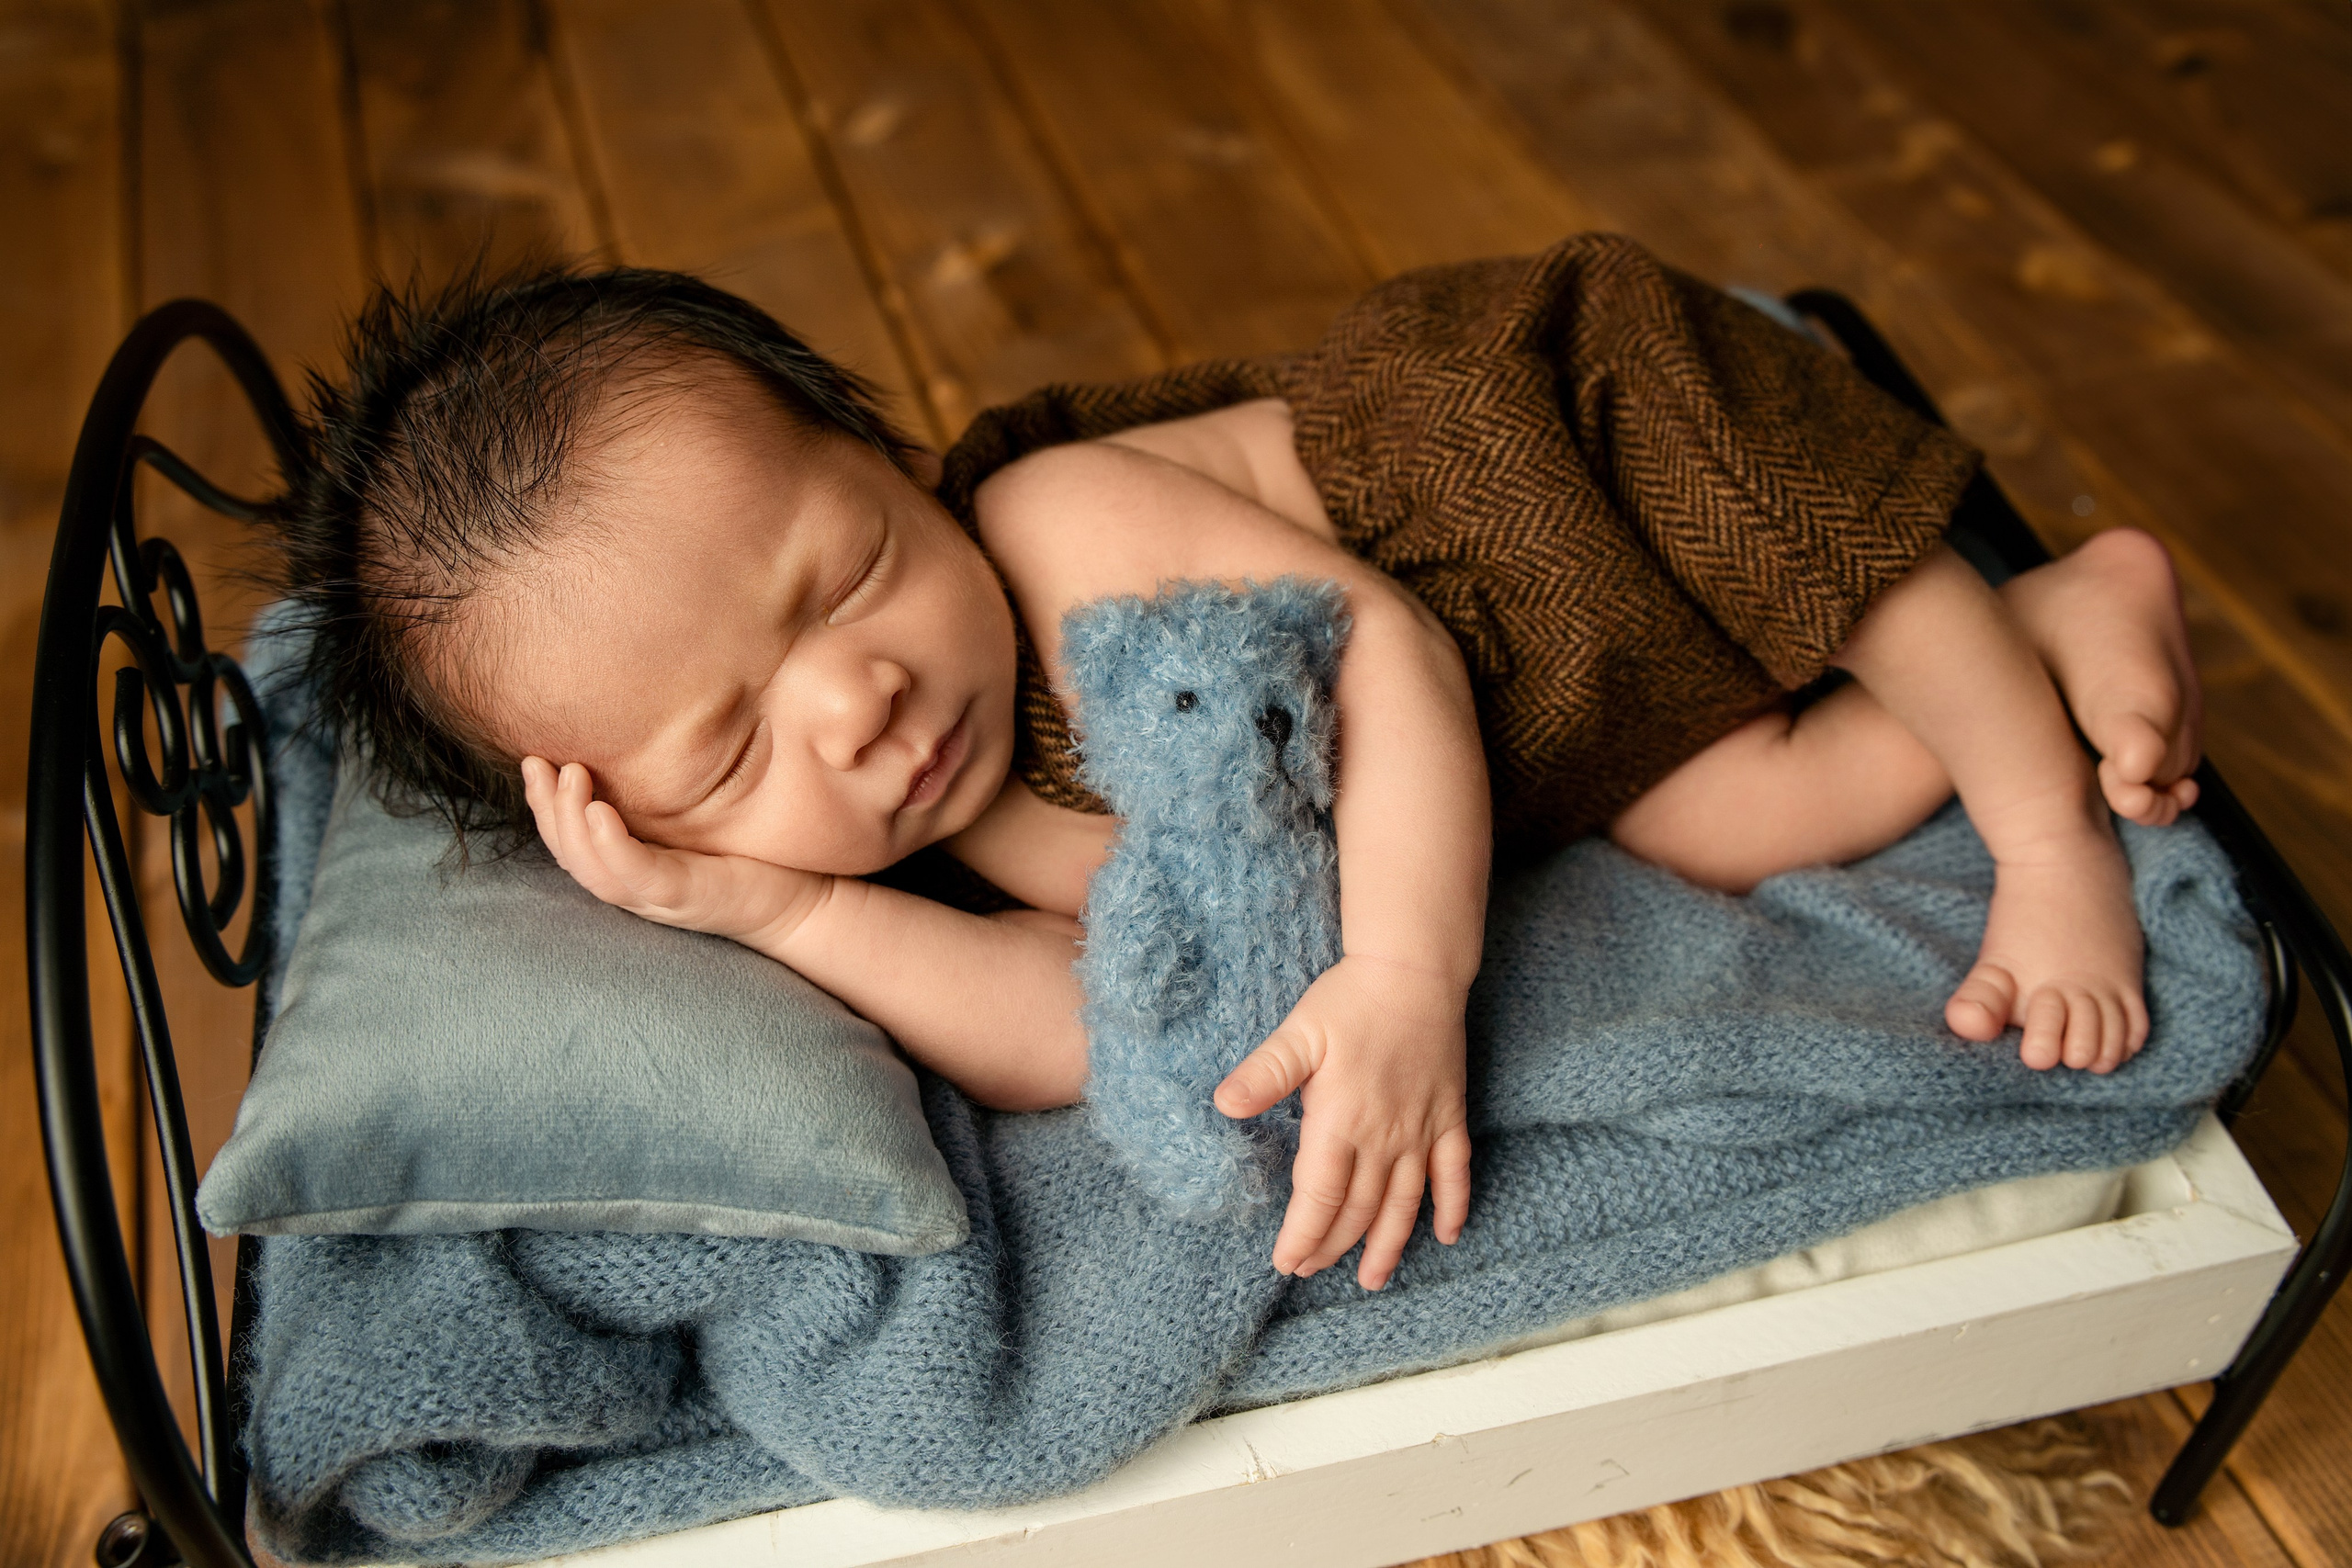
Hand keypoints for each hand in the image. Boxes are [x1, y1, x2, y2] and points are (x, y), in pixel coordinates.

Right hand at [520, 757, 828, 944]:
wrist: (801, 902)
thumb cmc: (749, 853)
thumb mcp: (696, 816)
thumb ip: (663, 792)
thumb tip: (642, 730)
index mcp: (629, 865)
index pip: (569, 838)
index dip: (542, 802)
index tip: (531, 759)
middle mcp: (634, 885)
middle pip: (568, 853)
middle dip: (545, 807)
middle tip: (536, 762)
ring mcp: (657, 896)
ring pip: (591, 868)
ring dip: (570, 821)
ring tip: (568, 775)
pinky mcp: (687, 898)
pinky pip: (636, 876)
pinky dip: (612, 847)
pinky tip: (601, 812)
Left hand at [1214, 955, 1472, 1290]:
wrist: (1415, 971)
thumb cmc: (1350, 1000)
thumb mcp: (1298, 1033)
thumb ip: (1264, 1074)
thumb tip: (1223, 1104)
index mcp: (1342, 1120)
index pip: (1320, 1195)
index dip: (1303, 1233)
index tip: (1286, 1262)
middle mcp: (1385, 1136)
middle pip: (1358, 1208)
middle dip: (1333, 1244)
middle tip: (1311, 1269)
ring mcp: (1421, 1130)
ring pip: (1405, 1203)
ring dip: (1388, 1244)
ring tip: (1372, 1279)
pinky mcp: (1449, 1116)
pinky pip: (1454, 1172)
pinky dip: (1452, 1207)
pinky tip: (1446, 1237)